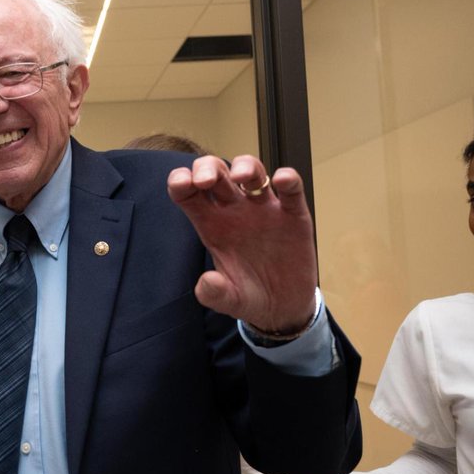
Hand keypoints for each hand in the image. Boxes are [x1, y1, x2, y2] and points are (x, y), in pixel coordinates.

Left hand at [167, 154, 316, 331]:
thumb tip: (207, 282)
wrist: (284, 307)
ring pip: (251, 172)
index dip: (181, 181)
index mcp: (211, 225)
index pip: (189, 193)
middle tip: (206, 180)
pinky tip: (282, 180)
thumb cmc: (249, 297)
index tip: (182, 183)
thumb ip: (214, 293)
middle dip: (208, 168)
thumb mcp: (229, 301)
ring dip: (245, 166)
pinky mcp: (293, 214)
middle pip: (216, 174)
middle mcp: (235, 211)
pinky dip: (288, 179)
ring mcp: (264, 209)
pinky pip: (291, 189)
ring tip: (241, 177)